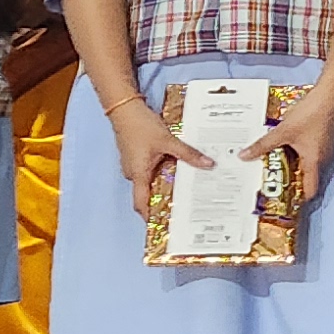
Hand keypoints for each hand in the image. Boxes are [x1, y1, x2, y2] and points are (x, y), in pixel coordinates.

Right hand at [107, 90, 220, 220]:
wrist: (124, 108)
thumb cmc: (141, 126)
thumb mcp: (168, 141)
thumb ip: (188, 154)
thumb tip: (208, 165)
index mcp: (137, 174)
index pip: (141, 203)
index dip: (150, 216)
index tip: (164, 226)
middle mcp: (133, 172)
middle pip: (147, 193)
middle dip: (163, 201)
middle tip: (182, 208)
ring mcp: (133, 164)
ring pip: (149, 181)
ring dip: (163, 186)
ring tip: (184, 191)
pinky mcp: (136, 155)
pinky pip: (148, 170)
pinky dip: (161, 173)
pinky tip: (176, 170)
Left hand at [263, 80, 333, 205]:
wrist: (331, 93)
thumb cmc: (310, 114)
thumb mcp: (283, 131)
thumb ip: (263, 145)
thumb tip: (243, 157)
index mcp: (314, 162)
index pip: (310, 190)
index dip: (297, 198)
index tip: (282, 199)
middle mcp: (323, 159)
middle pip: (307, 177)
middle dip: (290, 181)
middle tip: (271, 181)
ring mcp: (325, 148)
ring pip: (308, 164)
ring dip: (293, 165)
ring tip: (274, 163)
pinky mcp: (324, 137)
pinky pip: (310, 152)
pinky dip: (298, 153)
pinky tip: (285, 146)